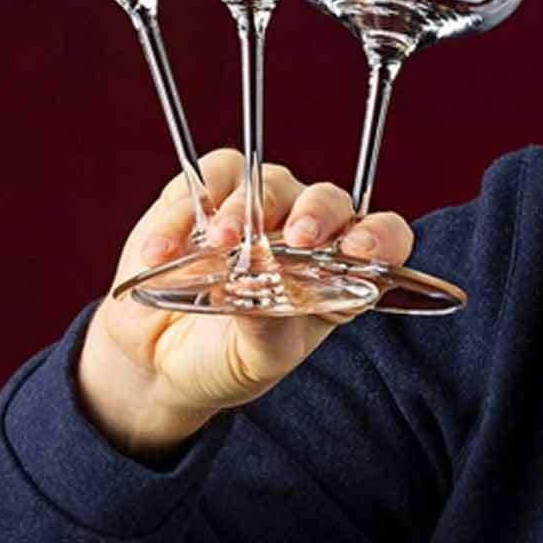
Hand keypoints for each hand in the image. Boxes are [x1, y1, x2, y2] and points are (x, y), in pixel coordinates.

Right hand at [75, 149, 414, 460]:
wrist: (160, 361)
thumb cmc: (226, 361)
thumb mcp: (258, 359)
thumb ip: (268, 326)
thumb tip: (264, 282)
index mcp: (337, 273)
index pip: (382, 238)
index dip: (379, 238)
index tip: (359, 251)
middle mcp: (305, 233)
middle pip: (327, 199)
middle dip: (315, 214)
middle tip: (296, 239)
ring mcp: (256, 208)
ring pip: (267, 182)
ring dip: (243, 211)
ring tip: (217, 246)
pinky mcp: (204, 197)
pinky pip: (203, 183)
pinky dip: (181, 215)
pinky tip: (161, 254)